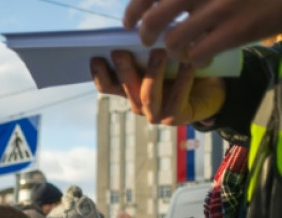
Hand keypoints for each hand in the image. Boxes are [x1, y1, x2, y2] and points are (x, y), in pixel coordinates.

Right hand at [91, 49, 224, 124]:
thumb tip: (135, 40)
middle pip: (125, 88)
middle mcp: (138, 105)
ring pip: (147, 95)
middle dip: (122, 70)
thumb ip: (145, 58)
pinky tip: (187, 64)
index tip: (96, 58)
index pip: (107, 86)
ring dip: (152, 73)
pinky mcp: (174, 118)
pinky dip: (182, 80)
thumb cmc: (182, 72)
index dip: (99, 75)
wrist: (210, 92)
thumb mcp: (161, 63)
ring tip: (159, 52)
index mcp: (129, 91)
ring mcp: (154, 114)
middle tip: (120, 52)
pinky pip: (176, 98)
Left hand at [123, 0, 281, 66]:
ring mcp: (220, 9)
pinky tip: (203, 60)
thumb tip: (159, 8)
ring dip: (174, 51)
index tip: (129, 21)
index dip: (134, 8)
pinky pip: (198, 54)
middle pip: (154, 18)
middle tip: (148, 40)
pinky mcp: (236, 30)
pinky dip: (195, 61)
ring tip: (183, 51)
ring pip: (174, 40)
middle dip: (146, 34)